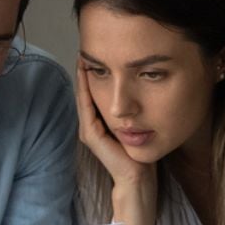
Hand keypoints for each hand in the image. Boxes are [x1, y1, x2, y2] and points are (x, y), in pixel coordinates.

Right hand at [75, 63, 154, 185]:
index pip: (94, 92)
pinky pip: (86, 105)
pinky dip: (85, 87)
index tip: (96, 51)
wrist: (138, 178)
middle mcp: (90, 125)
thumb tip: (142, 87)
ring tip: (83, 54)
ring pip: (83, 95)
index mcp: (100, 123)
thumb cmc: (140, 154)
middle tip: (86, 46)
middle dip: (85, 69)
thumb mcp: (137, 125)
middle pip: (86, 91)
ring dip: (82, 75)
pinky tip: (86, 71)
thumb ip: (133, 111)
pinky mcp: (91, 135)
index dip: (93, 72)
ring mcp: (89, 130)